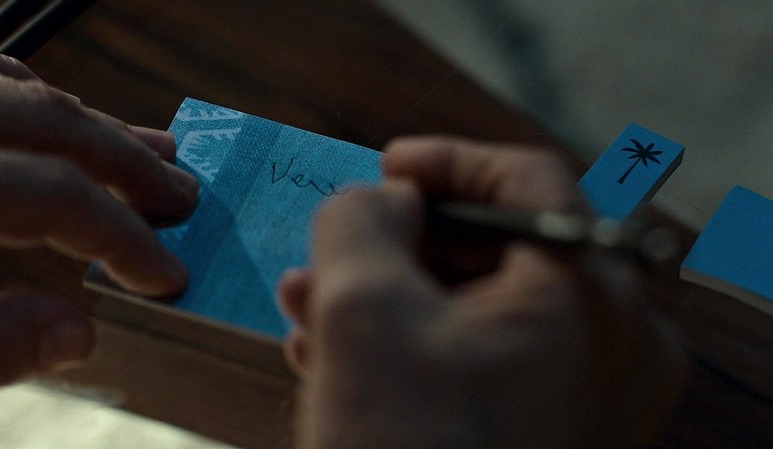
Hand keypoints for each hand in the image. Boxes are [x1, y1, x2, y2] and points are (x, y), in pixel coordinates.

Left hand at [0, 36, 197, 388]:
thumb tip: (77, 335)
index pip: (54, 195)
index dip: (123, 235)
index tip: (164, 276)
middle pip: (51, 124)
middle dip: (129, 165)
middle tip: (185, 196)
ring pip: (14, 86)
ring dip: (90, 120)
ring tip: (146, 148)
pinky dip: (21, 84)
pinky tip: (51, 105)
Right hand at [279, 137, 685, 447]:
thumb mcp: (363, 311)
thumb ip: (363, 221)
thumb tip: (380, 198)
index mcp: (591, 297)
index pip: (530, 180)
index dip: (448, 159)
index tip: (386, 165)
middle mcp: (612, 343)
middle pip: (501, 247)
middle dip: (400, 241)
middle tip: (337, 239)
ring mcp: (586, 395)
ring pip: (480, 308)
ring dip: (391, 295)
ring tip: (308, 299)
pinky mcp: (551, 432)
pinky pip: (481, 361)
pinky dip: (413, 346)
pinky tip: (333, 350)